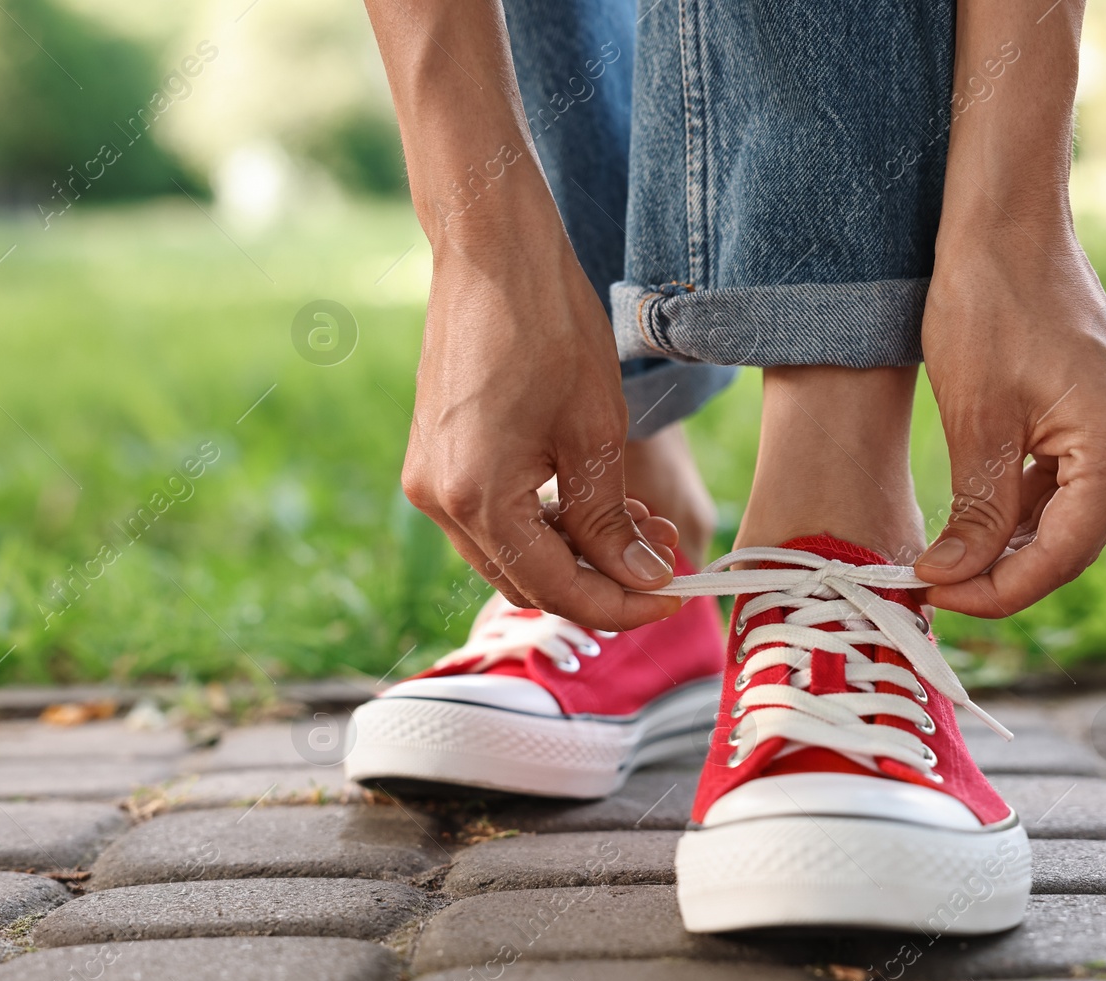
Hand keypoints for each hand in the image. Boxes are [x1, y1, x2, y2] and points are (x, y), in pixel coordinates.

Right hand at [401, 224, 680, 631]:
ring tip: (638, 524)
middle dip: (600, 581)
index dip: (621, 604)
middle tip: (663, 556)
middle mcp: (439, 502)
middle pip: (527, 581)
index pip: (556, 588)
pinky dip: (542, 525)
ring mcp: (429, 482)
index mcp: (477, 498)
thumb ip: (612, 522)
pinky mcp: (434, 461)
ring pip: (509, 554)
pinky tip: (589, 502)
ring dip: (574, 554)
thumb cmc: (549, 327)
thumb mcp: (596, 433)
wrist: (492, 253)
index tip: (676, 593)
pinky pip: (492, 520)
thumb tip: (642, 580)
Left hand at [913, 228, 1105, 616]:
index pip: (1064, 553)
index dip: (999, 588)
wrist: (1003, 226)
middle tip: (935, 584)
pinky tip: (975, 521)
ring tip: (946, 558)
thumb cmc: (987, 306)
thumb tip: (950, 580)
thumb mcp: (974, 421)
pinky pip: (1069, 482)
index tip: (937, 594)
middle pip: (1074, 541)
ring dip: (1012, 543)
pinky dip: (1023, 506)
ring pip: (1070, 517)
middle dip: (1004, 571)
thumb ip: (975, 511)